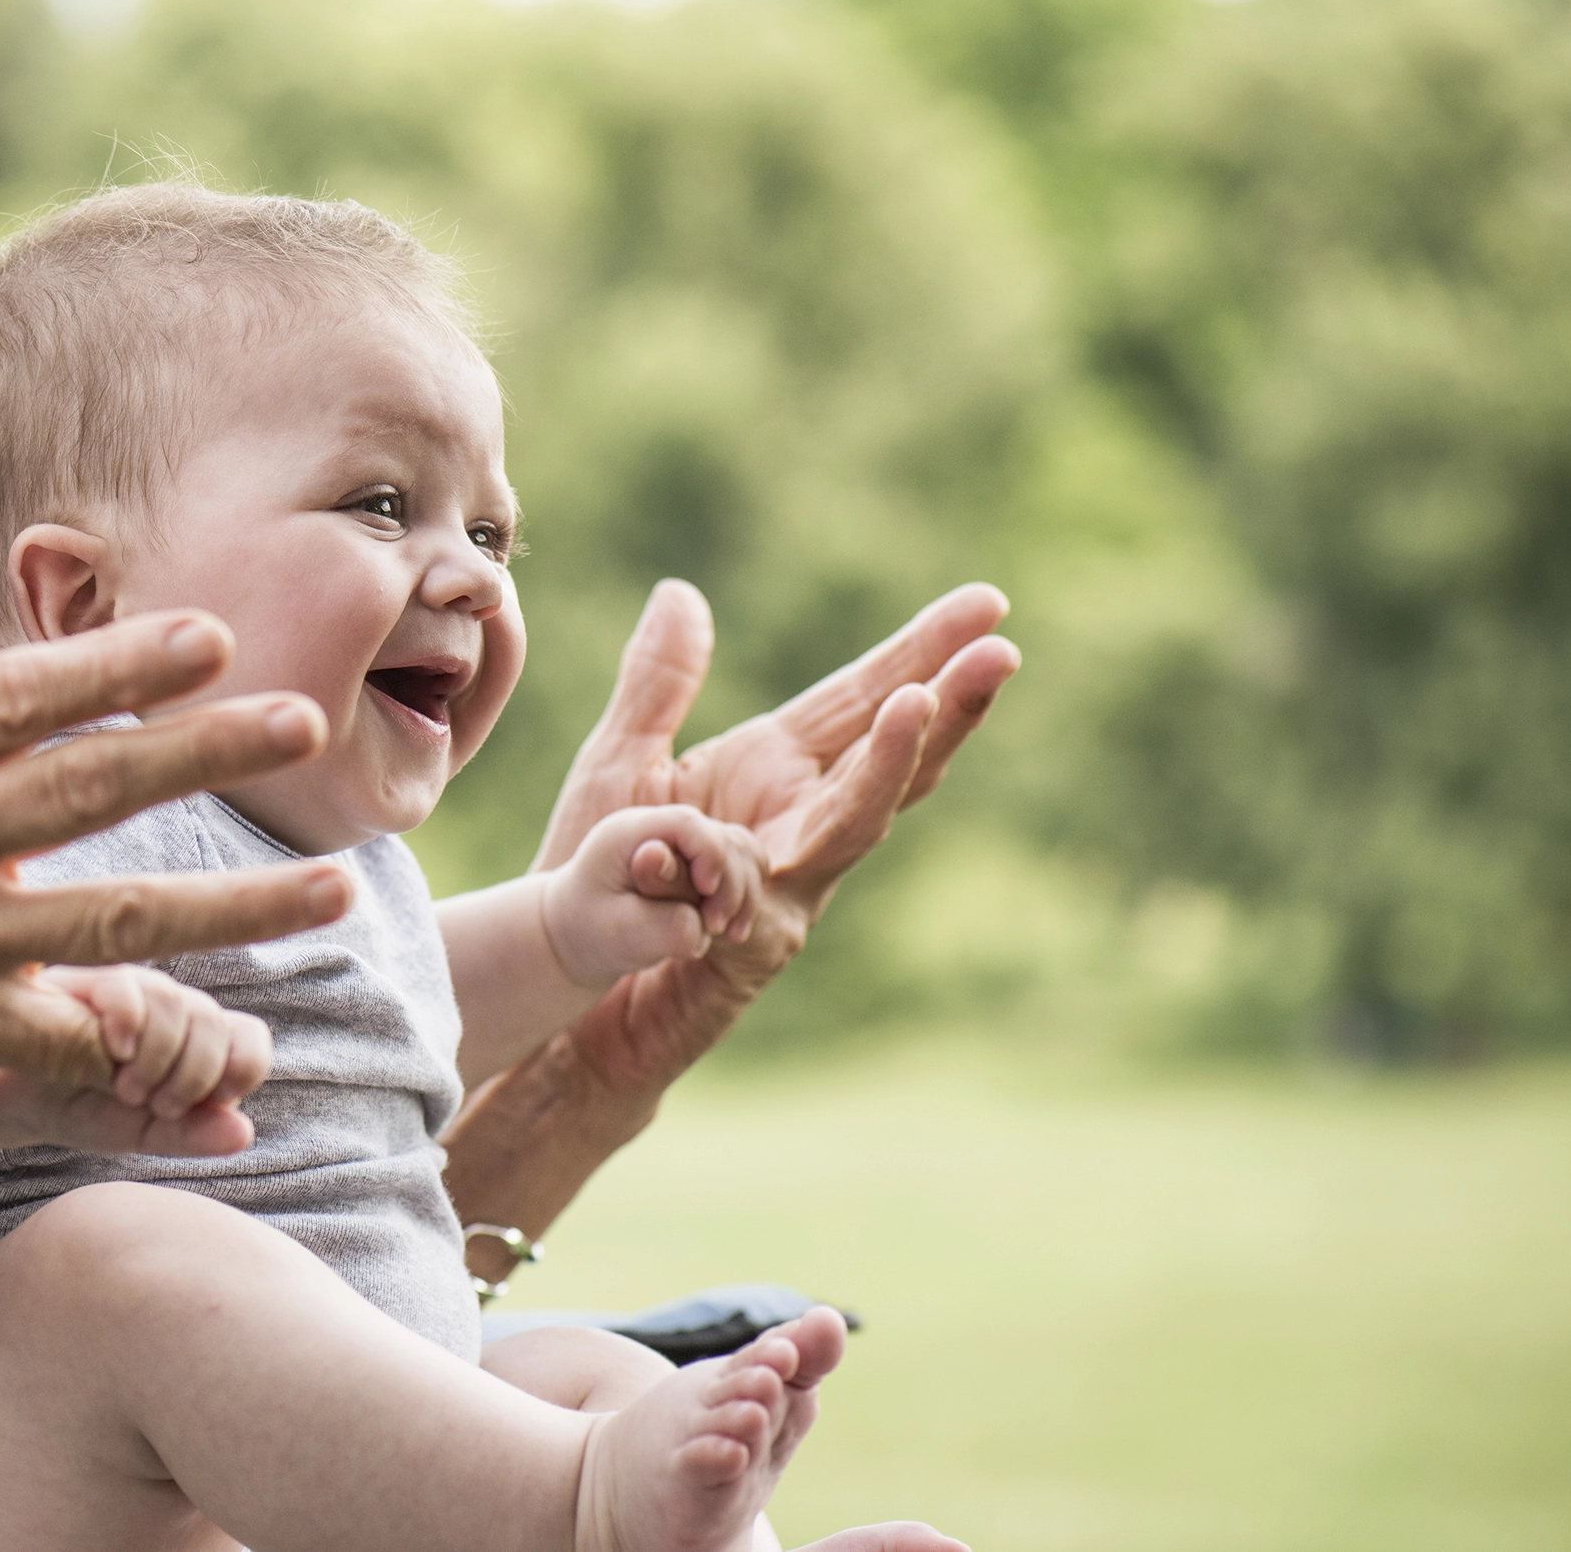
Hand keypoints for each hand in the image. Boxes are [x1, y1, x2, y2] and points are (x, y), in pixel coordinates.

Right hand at [0, 500, 352, 1114]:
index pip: (10, 701)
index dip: (109, 668)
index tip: (205, 637)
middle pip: (81, 793)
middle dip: (198, 755)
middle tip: (300, 719)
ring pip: (112, 921)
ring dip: (233, 908)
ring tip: (338, 889)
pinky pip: (72, 1036)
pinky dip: (151, 1035)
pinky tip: (243, 1034)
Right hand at [0, 964, 271, 1156]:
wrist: (9, 1097)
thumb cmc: (79, 1109)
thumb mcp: (140, 1133)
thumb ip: (192, 1134)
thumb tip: (244, 1132)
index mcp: (192, 1040)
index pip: (246, 1038)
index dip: (243, 1066)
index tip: (219, 1100)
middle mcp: (167, 1005)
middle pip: (214, 1020)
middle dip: (194, 1074)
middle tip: (156, 1106)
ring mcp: (128, 986)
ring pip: (175, 1002)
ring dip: (160, 1057)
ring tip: (125, 1090)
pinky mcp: (83, 977)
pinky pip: (126, 986)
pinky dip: (130, 1022)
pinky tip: (114, 1053)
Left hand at [531, 578, 1019, 1090]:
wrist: (567, 977)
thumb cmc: (598, 873)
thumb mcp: (619, 761)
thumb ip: (656, 684)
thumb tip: (681, 591)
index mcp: (774, 768)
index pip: (863, 698)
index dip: (921, 650)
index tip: (989, 603)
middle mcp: (800, 824)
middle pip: (887, 757)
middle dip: (947, 704)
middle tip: (1003, 650)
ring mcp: (788, 887)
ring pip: (854, 825)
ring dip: (886, 767)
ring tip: (918, 703)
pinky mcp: (750, 946)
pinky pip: (753, 897)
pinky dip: (737, 870)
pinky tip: (725, 846)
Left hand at [541, 804, 766, 988]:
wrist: (577, 933)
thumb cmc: (590, 930)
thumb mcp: (614, 932)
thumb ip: (658, 924)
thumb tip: (699, 922)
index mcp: (631, 833)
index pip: (687, 824)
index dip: (710, 856)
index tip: (707, 896)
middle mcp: (663, 830)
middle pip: (723, 838)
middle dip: (731, 886)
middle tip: (715, 929)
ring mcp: (685, 845)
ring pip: (742, 852)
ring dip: (745, 894)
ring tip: (728, 934)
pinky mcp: (701, 864)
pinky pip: (744, 868)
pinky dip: (746, 898)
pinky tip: (733, 931)